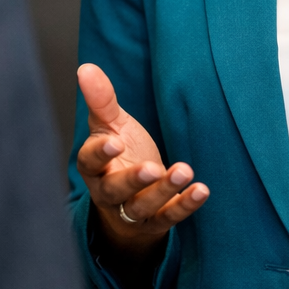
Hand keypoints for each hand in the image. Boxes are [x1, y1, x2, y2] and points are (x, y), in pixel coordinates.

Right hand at [76, 63, 208, 256]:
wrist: (130, 196)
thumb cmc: (120, 154)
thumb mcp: (110, 125)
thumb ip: (101, 100)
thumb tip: (86, 67)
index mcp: (94, 166)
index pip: (90, 162)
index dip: (100, 154)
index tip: (114, 143)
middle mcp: (108, 192)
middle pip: (115, 190)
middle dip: (133, 180)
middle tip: (151, 168)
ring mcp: (132, 210)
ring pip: (142, 207)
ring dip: (163, 191)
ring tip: (184, 171)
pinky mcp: (156, 221)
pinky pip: (169, 217)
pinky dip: (185, 204)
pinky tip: (201, 190)